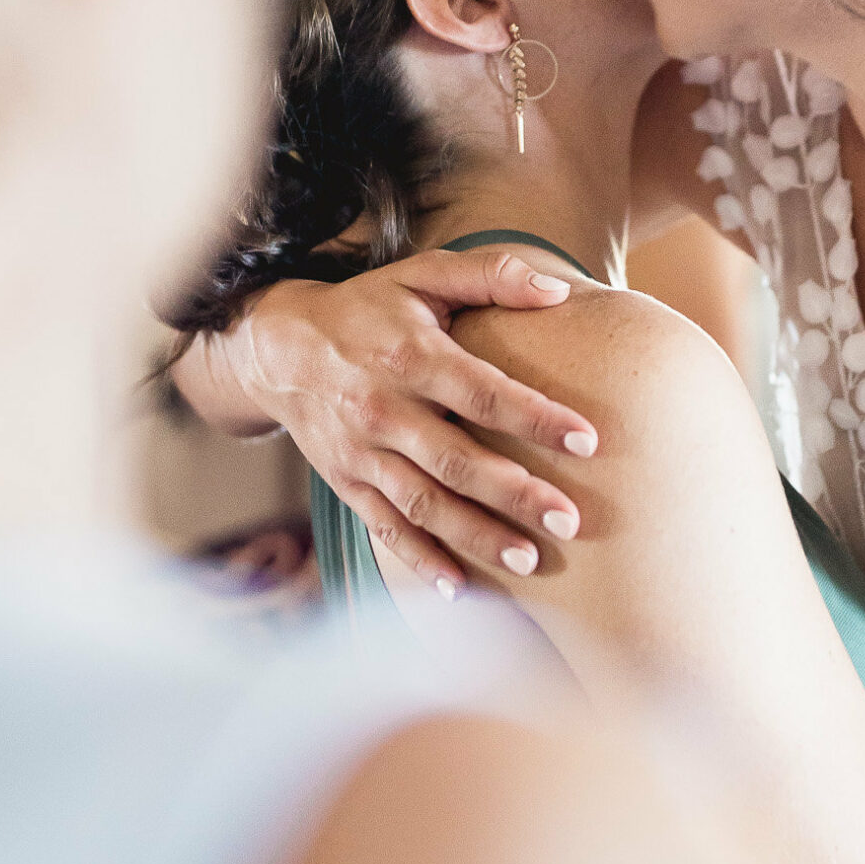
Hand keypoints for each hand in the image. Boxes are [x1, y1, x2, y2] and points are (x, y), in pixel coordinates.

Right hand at [224, 253, 598, 590]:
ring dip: (477, 535)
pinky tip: (460, 588)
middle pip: (457, 460)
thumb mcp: (421, 275)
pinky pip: (386, 527)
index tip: (587, 440)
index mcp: (412, 358)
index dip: (535, 417)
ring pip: (425, 503)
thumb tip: (557, 291)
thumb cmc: (367, 308)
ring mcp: (364, 453)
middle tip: (569, 519)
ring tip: (529, 559)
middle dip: (515, 494)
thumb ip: (491, 275)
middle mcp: (385, 410)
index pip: (482, 393)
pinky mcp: (348, 483)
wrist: (278, 348)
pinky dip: (421, 560)